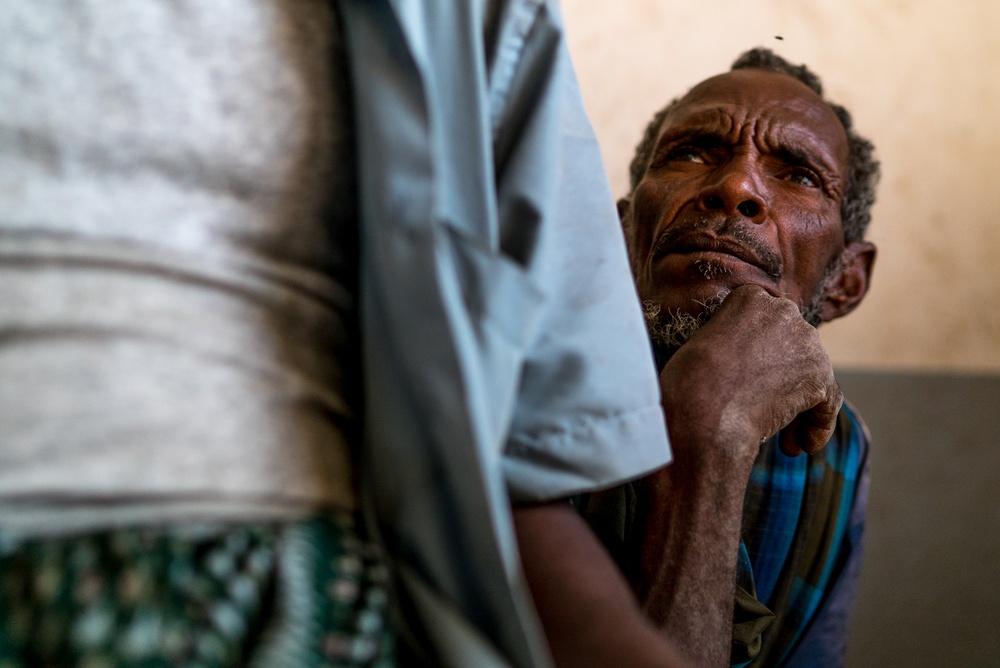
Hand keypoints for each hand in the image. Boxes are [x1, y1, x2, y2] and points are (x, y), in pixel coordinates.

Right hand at [660, 284, 841, 461]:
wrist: (700, 410)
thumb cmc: (687, 386)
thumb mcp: (703, 349)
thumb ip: (734, 347)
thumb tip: (753, 371)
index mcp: (749, 298)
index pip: (769, 327)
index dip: (762, 360)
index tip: (749, 386)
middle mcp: (783, 311)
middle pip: (794, 349)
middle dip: (784, 383)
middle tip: (766, 415)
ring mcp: (805, 341)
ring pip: (812, 376)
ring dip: (800, 409)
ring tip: (783, 443)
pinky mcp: (820, 375)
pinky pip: (828, 400)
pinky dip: (818, 425)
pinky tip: (801, 447)